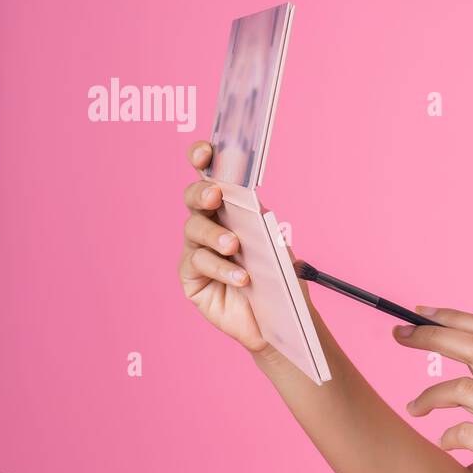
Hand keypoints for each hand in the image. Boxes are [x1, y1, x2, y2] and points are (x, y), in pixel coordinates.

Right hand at [177, 140, 269, 352]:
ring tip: (235, 246)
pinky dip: (220, 268)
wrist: (281, 321)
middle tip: (216, 194)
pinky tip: (241, 276)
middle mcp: (210, 226)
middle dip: (201, 192)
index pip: (211, 177)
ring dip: (215, 235)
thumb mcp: (278, 247)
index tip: (206, 151)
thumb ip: (263, 224)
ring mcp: (196, 251)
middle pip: (193, 198)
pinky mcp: (191, 278)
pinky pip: (197, 263)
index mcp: (231, 211)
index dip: (203, 160)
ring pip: (193, 229)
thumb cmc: (280, 280)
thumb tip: (252, 206)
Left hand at [392, 309, 472, 472]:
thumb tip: (449, 342)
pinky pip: (463, 432)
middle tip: (398, 334)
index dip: (455, 317)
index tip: (419, 313)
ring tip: (413, 409)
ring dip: (428, 396)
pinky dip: (446, 437)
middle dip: (433, 336)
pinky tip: (446, 446)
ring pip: (464, 388)